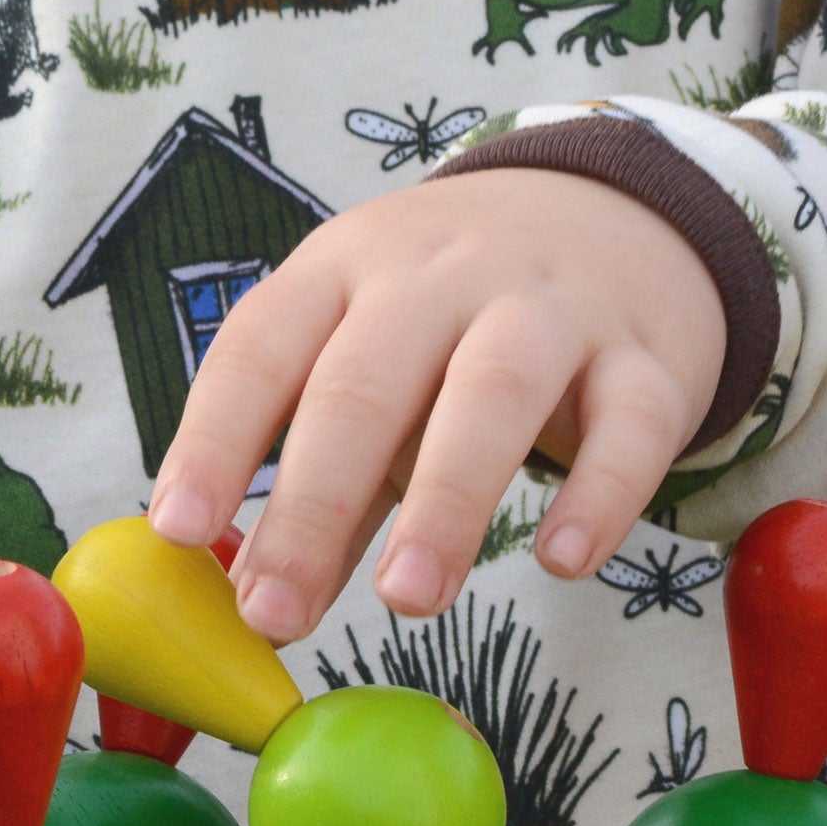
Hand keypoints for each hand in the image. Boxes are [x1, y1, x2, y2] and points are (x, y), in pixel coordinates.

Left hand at [146, 168, 726, 641]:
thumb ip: (321, 485)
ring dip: (446, 498)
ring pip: (495, 388)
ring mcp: (551, 307)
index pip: (262, 345)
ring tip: (406, 600)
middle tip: (275, 612)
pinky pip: (631, 421)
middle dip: (313, 501)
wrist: (614, 213)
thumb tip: (257, 600)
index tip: (179, 530)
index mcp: (344, 268)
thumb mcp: (371, 369)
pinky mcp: (647, 357)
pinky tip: (563, 561)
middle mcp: (440, 275)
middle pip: (366, 379)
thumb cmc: (454, 318)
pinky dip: (599, 493)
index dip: (215, 438)